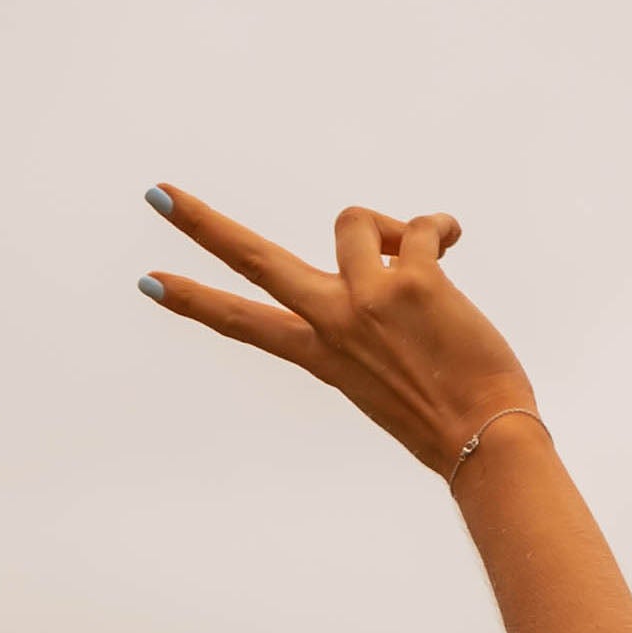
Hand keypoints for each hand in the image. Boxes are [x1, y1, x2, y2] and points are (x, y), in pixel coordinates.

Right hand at [138, 185, 536, 483]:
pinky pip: (418, 225)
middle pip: (252, 261)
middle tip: (157, 194)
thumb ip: (369, 312)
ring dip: (389, 230)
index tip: (149, 281)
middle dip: (201, 224)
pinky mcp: (414, 283)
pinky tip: (451, 244)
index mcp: (318, 354)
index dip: (192, 300)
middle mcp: (332, 322)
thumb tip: (395, 245)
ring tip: (424, 258)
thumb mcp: (382, 369)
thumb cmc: (445, 409)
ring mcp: (367, 300)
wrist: (482, 438)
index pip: (241, 321)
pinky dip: (439, 228)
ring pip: (354, 220)